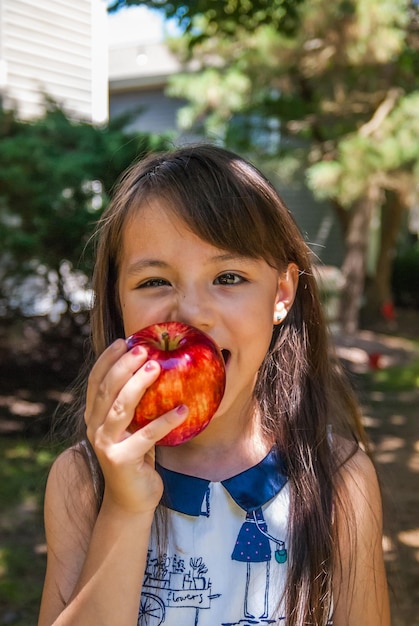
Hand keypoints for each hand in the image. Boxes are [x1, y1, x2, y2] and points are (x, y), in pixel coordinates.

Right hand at [84, 339, 187, 514]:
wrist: (132, 499)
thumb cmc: (137, 455)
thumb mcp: (131, 426)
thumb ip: (133, 403)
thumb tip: (156, 366)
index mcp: (94, 416)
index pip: (95, 381)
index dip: (107, 359)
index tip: (123, 340)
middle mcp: (95, 428)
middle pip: (106, 390)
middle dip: (124, 365)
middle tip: (143, 348)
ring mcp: (106, 445)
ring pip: (121, 409)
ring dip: (138, 385)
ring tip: (157, 366)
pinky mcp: (122, 461)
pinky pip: (147, 436)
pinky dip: (166, 422)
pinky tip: (183, 409)